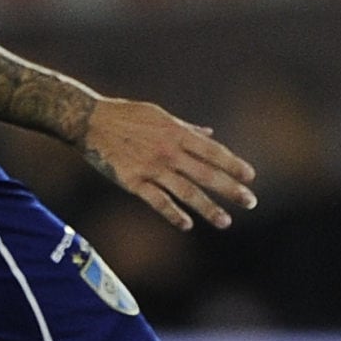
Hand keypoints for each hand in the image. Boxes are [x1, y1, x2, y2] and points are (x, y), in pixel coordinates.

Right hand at [79, 97, 258, 232]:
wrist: (90, 121)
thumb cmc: (126, 115)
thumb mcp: (160, 115)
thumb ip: (186, 128)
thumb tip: (209, 134)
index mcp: (176, 133)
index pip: (213, 151)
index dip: (233, 164)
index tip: (250, 177)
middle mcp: (168, 151)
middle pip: (206, 174)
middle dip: (230, 189)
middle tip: (250, 202)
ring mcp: (151, 168)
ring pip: (186, 192)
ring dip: (208, 208)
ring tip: (225, 222)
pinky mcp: (133, 182)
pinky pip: (158, 202)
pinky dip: (174, 214)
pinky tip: (187, 225)